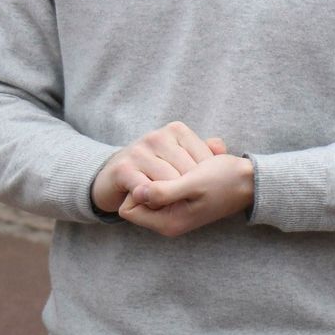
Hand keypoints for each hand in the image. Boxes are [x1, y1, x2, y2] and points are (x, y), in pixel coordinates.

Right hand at [90, 121, 227, 213]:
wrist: (113, 176)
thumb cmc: (154, 168)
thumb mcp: (180, 156)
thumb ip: (202, 151)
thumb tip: (221, 148)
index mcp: (176, 130)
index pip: (204, 158)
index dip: (206, 180)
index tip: (201, 191)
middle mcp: (157, 137)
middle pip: (188, 172)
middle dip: (190, 191)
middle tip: (189, 203)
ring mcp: (139, 151)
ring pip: (169, 182)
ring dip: (172, 199)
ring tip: (173, 205)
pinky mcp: (123, 169)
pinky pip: (147, 191)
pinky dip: (154, 202)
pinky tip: (155, 205)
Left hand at [118, 155, 254, 237]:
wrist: (252, 180)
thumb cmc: (226, 180)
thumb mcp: (194, 184)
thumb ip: (163, 191)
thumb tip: (134, 192)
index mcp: (168, 222)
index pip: (128, 209)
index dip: (135, 189)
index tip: (156, 176)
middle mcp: (169, 220)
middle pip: (137, 199)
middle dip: (149, 180)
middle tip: (175, 170)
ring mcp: (176, 210)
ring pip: (151, 189)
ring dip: (162, 174)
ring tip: (187, 169)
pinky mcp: (182, 199)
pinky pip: (164, 184)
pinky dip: (172, 172)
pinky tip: (190, 167)